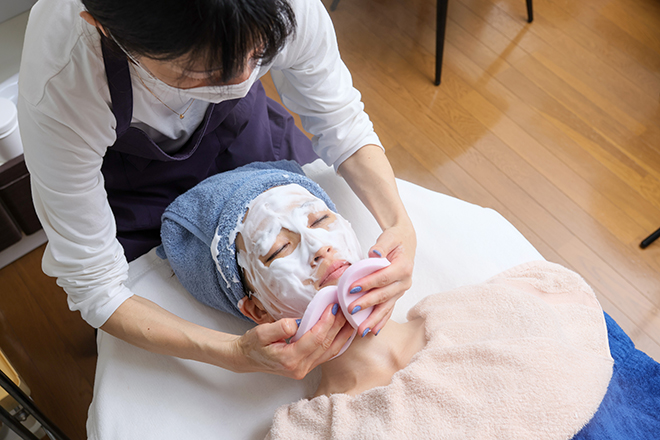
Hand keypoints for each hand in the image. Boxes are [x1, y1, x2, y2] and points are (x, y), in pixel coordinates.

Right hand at [234, 304, 353, 378]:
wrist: (246, 358)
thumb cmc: (252, 344)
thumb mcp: (260, 333)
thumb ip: (278, 328)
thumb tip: (296, 323)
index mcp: (289, 359)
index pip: (315, 339)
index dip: (326, 322)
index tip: (333, 307)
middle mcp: (300, 367)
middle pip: (326, 345)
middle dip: (338, 325)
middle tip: (346, 307)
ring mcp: (305, 369)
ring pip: (330, 351)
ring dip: (342, 334)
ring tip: (350, 318)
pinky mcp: (307, 366)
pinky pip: (327, 354)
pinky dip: (338, 342)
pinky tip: (345, 331)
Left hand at [347, 223, 415, 336]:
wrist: (405, 242)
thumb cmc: (395, 239)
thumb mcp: (388, 237)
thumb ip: (381, 246)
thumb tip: (374, 254)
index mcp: (404, 267)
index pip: (383, 277)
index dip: (368, 283)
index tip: (352, 288)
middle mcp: (405, 281)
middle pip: (384, 295)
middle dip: (367, 304)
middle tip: (351, 310)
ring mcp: (402, 290)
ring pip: (387, 307)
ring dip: (374, 320)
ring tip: (362, 330)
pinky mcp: (397, 295)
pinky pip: (389, 309)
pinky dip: (381, 320)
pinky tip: (373, 331)